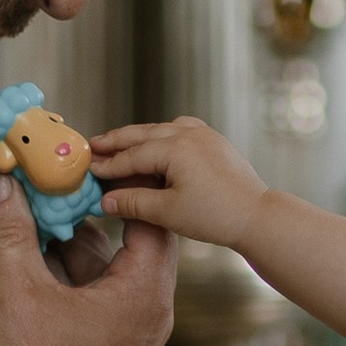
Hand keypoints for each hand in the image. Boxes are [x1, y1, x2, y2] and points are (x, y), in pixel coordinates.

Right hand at [0, 164, 176, 345]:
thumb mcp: (17, 294)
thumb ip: (6, 230)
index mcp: (145, 294)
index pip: (147, 216)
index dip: (116, 181)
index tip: (82, 155)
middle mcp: (145, 312)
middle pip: (121, 238)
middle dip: (81, 205)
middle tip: (46, 174)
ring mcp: (124, 334)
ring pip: (98, 267)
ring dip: (61, 237)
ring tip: (20, 204)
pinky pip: (86, 295)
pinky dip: (57, 270)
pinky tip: (20, 248)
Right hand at [92, 116, 269, 254]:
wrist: (257, 216)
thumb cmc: (216, 216)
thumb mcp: (167, 212)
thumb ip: (133, 202)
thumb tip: (105, 200)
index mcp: (175, 148)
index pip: (131, 156)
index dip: (108, 164)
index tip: (89, 169)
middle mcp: (188, 134)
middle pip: (142, 134)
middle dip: (116, 141)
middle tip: (93, 145)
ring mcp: (203, 134)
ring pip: (160, 129)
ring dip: (138, 135)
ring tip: (117, 142)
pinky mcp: (214, 141)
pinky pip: (180, 130)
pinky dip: (162, 135)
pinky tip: (156, 142)